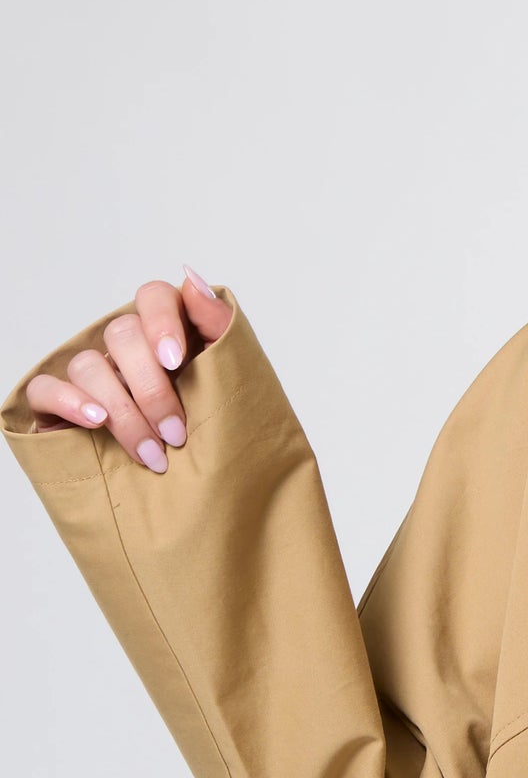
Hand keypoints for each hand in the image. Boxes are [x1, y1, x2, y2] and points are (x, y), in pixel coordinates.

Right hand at [23, 269, 234, 470]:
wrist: (206, 498)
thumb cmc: (218, 437)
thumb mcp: (232, 382)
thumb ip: (219, 328)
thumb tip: (193, 279)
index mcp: (168, 336)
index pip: (154, 298)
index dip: (162, 322)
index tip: (177, 361)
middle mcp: (126, 351)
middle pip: (122, 334)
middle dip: (152, 387)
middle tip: (177, 432)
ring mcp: (92, 377)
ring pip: (89, 365)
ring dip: (123, 410)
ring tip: (155, 454)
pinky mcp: (59, 406)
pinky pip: (45, 389)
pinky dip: (70, 402)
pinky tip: (97, 422)